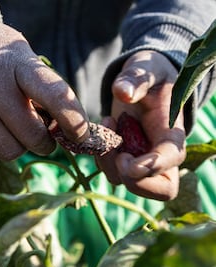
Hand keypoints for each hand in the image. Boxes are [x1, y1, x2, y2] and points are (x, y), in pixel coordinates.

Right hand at [0, 7, 88, 169]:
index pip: (55, 95)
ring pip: (8, 151)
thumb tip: (64, 129)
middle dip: (43, 141)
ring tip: (7, 129)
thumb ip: (42, 88)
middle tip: (38, 133)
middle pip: (32, 135)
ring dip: (15, 147)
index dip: (74, 120)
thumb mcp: (20, 55)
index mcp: (16, 62)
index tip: (81, 134)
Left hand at [96, 50, 185, 200]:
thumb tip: (122, 92)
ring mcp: (143, 160)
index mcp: (172, 133)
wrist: (141, 82)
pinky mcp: (125, 159)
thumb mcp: (145, 69)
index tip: (130, 163)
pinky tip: (102, 132)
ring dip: (110, 163)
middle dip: (134, 180)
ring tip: (107, 125)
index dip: (154, 167)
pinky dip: (101, 158)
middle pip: (160, 190)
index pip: (172, 160)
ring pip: (128, 183)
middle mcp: (161, 154)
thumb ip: (136, 79)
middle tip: (117, 153)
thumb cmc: (149, 75)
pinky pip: (111, 172)